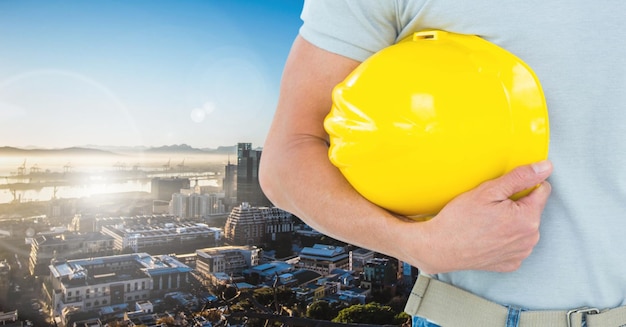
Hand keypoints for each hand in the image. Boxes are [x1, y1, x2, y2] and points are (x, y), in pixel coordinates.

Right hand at [409, 160, 552, 273]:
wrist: (439, 248)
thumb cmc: (459, 220)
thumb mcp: (488, 191)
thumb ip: (520, 177)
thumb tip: (545, 167)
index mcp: (528, 218)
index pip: (542, 190)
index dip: (522, 185)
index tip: (503, 191)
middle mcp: (530, 239)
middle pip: (532, 210)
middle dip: (516, 204)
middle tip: (489, 206)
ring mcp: (521, 253)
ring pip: (524, 227)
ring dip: (512, 222)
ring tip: (486, 222)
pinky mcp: (511, 263)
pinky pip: (515, 244)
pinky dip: (505, 238)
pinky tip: (487, 236)